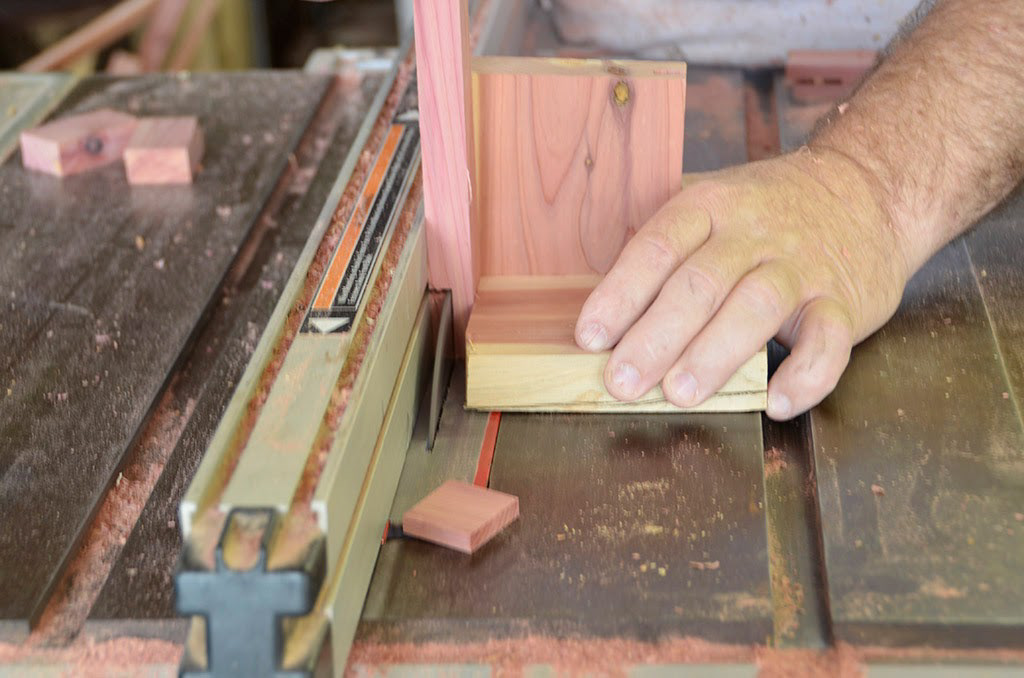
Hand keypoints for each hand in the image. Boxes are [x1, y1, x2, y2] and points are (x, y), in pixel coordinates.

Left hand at [574, 149, 911, 419]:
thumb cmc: (771, 210)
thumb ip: (666, 245)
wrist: (870, 188)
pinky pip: (829, 342)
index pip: (657, 247)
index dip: (620, 294)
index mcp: (711, 207)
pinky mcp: (845, 302)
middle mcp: (754, 235)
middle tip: (622, 381)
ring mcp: (801, 268)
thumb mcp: (715, 203)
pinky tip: (776, 403)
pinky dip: (805, 376)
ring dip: (714, 355)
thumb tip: (601, 304)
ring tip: (679, 394)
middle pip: (699, 284)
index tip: (590, 337)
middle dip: (655, 337)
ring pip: (755, 308)